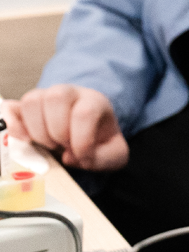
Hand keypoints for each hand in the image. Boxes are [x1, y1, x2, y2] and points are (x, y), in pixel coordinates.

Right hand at [3, 86, 127, 170]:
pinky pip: (11, 108)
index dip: (81, 139)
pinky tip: (25, 140)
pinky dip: (13, 125)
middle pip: (56, 97)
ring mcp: (45, 96)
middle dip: (57, 130)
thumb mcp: (114, 154)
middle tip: (62, 146)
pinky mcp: (25, 107)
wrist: (87, 133)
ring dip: (37, 129)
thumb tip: (69, 157)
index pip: (85, 112)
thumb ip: (103, 158)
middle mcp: (70, 93)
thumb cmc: (100, 142)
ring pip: (32, 100)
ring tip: (48, 145)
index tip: (81, 156)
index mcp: (95, 102)